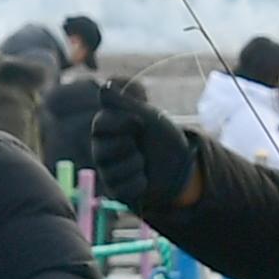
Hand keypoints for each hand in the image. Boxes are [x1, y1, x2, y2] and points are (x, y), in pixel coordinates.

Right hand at [88, 87, 195, 210]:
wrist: (179, 163)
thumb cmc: (160, 135)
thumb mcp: (146, 115)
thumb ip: (124, 102)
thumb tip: (105, 86)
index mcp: (104, 130)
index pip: (99, 124)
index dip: (122, 123)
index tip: (139, 122)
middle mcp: (100, 151)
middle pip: (105, 150)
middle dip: (130, 146)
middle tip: (139, 144)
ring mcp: (107, 172)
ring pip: (116, 170)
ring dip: (137, 165)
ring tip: (143, 161)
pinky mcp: (116, 192)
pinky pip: (126, 188)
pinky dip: (141, 183)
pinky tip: (145, 178)